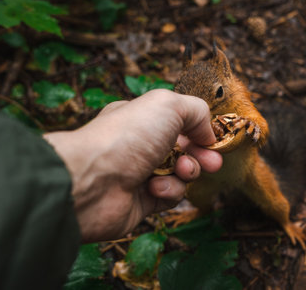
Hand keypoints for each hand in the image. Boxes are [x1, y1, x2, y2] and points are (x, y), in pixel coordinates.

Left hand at [43, 90, 221, 242]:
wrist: (92, 181)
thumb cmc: (126, 136)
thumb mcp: (167, 105)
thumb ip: (196, 111)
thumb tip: (207, 133)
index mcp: (143, 119)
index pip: (179, 124)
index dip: (200, 132)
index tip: (213, 141)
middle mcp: (141, 145)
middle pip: (184, 151)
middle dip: (202, 156)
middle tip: (212, 163)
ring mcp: (141, 173)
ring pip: (180, 175)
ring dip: (185, 173)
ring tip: (180, 170)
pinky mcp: (141, 201)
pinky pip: (168, 196)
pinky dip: (168, 191)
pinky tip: (154, 187)